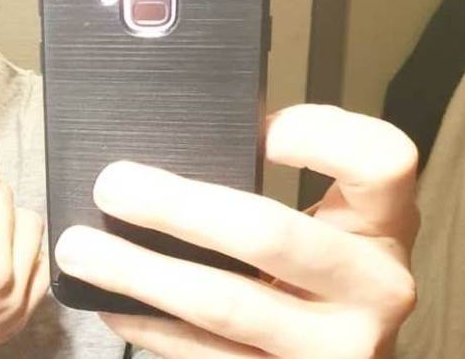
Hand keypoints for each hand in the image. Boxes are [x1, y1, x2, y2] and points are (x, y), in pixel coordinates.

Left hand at [55, 104, 418, 357]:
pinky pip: (210, 356)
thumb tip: (162, 141)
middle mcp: (375, 286)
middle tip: (111, 186)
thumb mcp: (322, 211)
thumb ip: (268, 173)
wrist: (346, 344)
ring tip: (80, 250)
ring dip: (141, 274)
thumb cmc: (316, 259)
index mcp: (383, 221)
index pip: (380, 162)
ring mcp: (338, 348)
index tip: (262, 128)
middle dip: (176, 208)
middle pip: (270, 234)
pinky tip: (113, 304)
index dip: (323, 136)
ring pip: (227, 305)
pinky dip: (153, 327)